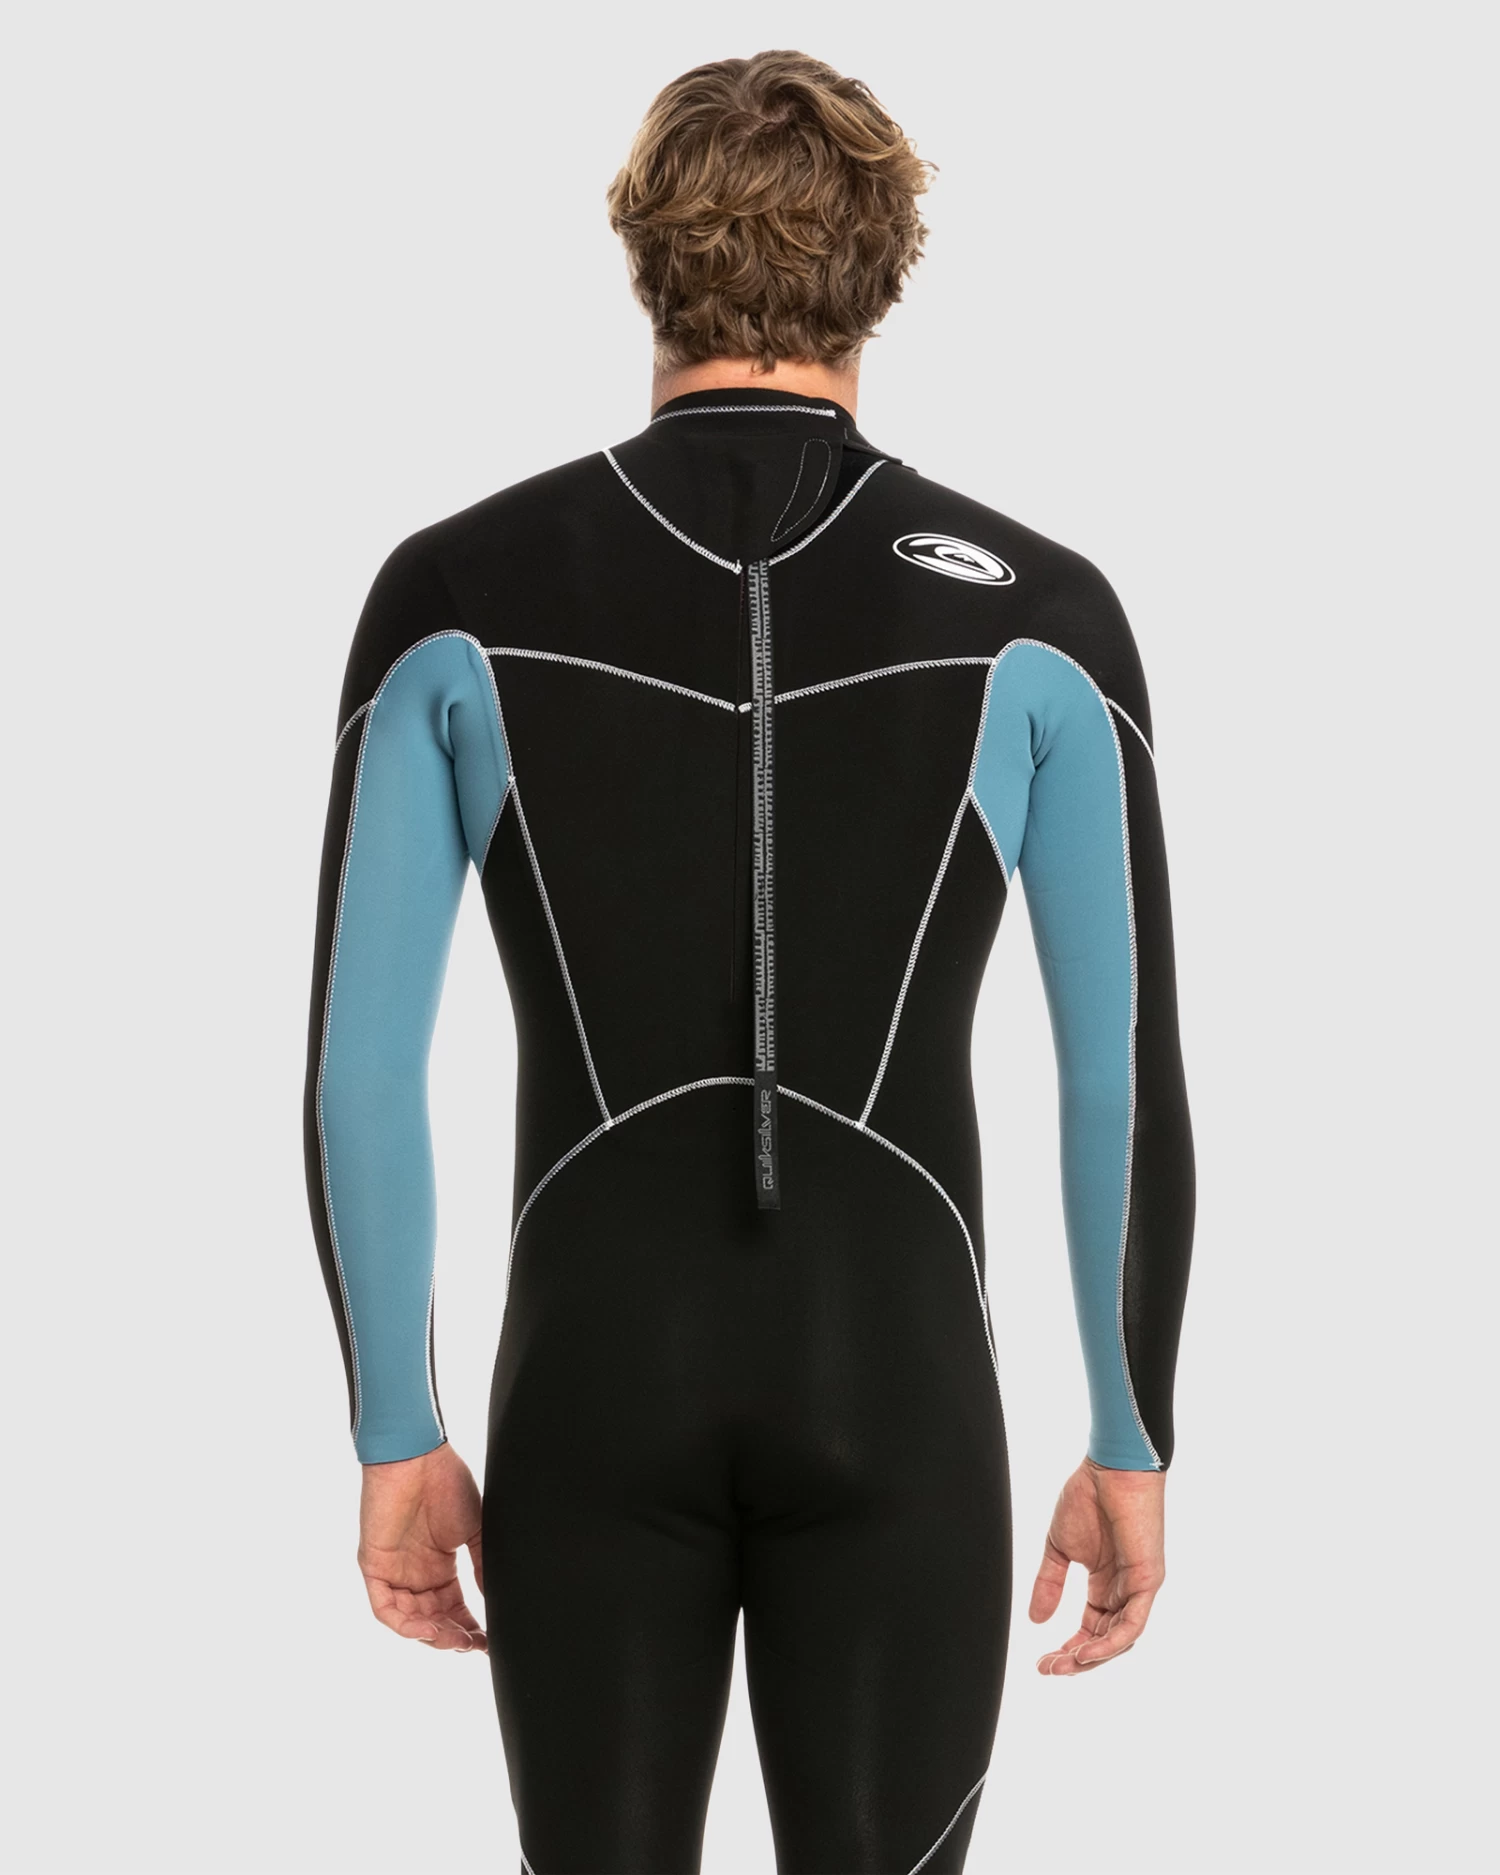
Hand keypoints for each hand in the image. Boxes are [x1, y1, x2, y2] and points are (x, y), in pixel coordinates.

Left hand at [358, 1442, 487, 1653]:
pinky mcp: (374, 1567)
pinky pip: (384, 1608)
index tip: (488, 1642)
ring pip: (409, 1621)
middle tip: (472, 1644)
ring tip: (454, 1640)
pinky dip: (404, 1625)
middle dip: (452, 1637)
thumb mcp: (475, 1529)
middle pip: (432, 1620)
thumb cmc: (447, 1483)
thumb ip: (482, 1566)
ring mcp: (394, 1572)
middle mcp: (415, 1574)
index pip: (453, 1609)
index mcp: (439, 1565)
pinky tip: (427, 1629)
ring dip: (431, 1636)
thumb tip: (496, 1600)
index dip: (469, 1629)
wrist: (418, 1457)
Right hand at [1029, 1456, 1164, 1674]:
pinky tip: (1086, 1650)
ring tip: (1063, 1664)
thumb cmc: (1087, 1498)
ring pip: (1121, 1639)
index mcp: (1105, 1583)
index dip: (1067, 1649)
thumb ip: (1048, 1583)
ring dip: (1092, 1657)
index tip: (1040, 1662)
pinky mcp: (1147, 1581)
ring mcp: (1138, 1588)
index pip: (1090, 1629)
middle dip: (1076, 1660)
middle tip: (1048, 1670)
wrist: (1110, 1469)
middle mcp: (1124, 1591)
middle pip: (1104, 1640)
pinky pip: (1133, 1623)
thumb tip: (1035, 1620)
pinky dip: (1111, 1641)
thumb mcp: (1059, 1548)